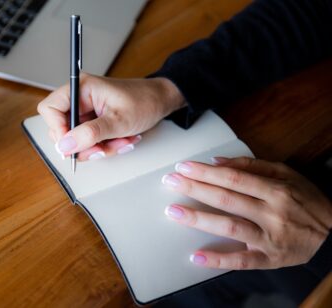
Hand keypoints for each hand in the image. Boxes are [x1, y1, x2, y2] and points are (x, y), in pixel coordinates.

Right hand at [37, 73, 184, 160]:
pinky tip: (120, 140)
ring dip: (97, 147)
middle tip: (101, 148)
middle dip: (83, 143)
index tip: (71, 145)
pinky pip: (88, 141)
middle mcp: (80, 98)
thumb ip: (90, 133)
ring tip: (119, 142)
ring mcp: (86, 111)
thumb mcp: (118, 121)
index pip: (49, 108)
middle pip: (61, 128)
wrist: (162, 101)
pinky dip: (104, 146)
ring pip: (76, 139)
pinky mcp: (93, 121)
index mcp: (82, 88)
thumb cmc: (144, 101)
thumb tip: (65, 145)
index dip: (57, 129)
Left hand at [162, 157, 331, 269]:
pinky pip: (241, 261)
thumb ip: (252, 166)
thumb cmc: (307, 201)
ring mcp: (270, 238)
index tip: (183, 167)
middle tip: (171, 182)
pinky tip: (197, 257)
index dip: (206, 172)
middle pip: (227, 199)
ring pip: (230, 227)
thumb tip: (217, 161)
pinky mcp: (269, 259)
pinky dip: (219, 260)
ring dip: (200, 219)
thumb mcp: (286, 174)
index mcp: (276, 190)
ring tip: (174, 212)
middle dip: (195, 189)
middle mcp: (272, 213)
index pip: (233, 178)